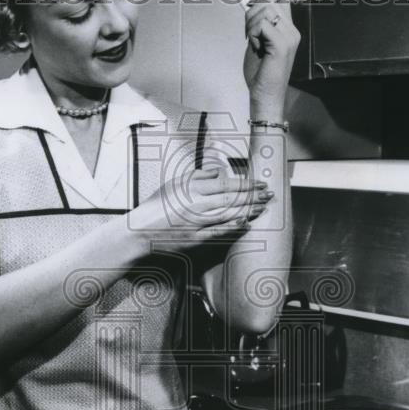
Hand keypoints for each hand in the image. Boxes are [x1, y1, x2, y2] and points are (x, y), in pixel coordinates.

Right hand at [129, 168, 273, 247]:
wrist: (140, 232)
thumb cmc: (155, 208)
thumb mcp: (174, 185)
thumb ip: (197, 176)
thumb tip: (218, 171)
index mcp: (190, 188)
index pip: (225, 183)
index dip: (245, 183)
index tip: (259, 183)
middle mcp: (195, 203)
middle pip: (230, 197)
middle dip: (252, 195)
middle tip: (269, 194)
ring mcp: (196, 222)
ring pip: (228, 213)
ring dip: (249, 209)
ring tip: (264, 207)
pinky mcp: (195, 238)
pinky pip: (218, 232)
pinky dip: (233, 227)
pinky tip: (247, 223)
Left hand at [243, 0, 300, 109]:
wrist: (265, 95)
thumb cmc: (261, 73)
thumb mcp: (257, 41)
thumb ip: (257, 23)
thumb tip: (252, 3)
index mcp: (289, 30)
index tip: (251, 0)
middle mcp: (292, 31)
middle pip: (269, 2)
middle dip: (252, 14)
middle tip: (249, 33)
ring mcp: (289, 37)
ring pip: (265, 11)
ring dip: (251, 25)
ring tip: (253, 42)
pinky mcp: (282, 45)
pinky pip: (262, 24)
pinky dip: (253, 34)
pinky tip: (256, 47)